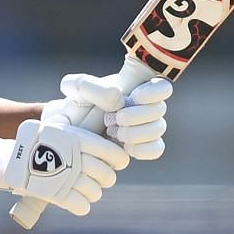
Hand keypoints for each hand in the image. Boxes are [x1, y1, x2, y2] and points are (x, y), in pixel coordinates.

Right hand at [0, 117, 129, 215]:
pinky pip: (82, 206)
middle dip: (104, 179)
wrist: (10, 157)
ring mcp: (68, 178)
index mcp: (80, 140)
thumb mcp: (61, 130)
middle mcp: (77, 158)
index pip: (115, 155)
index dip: (119, 161)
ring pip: (96, 193)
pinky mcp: (58, 195)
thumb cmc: (39, 142)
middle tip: (97, 178)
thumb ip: (84, 138)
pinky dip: (80, 205)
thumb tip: (110, 147)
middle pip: (107, 176)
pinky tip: (74, 199)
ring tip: (82, 188)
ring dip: (92, 192)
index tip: (115, 164)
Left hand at [42, 73, 172, 161]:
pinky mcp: (141, 147)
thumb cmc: (75, 106)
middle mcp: (145, 107)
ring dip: (136, 132)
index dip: (153, 93)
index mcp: (135, 87)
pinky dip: (142, 148)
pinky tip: (125, 147)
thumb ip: (90, 85)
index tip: (133, 97)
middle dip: (136, 116)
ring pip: (158, 129)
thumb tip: (118, 97)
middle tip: (112, 119)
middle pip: (160, 109)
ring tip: (113, 132)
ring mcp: (145, 127)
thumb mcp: (75, 89)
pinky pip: (156, 149)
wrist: (71, 133)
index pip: (162, 87)